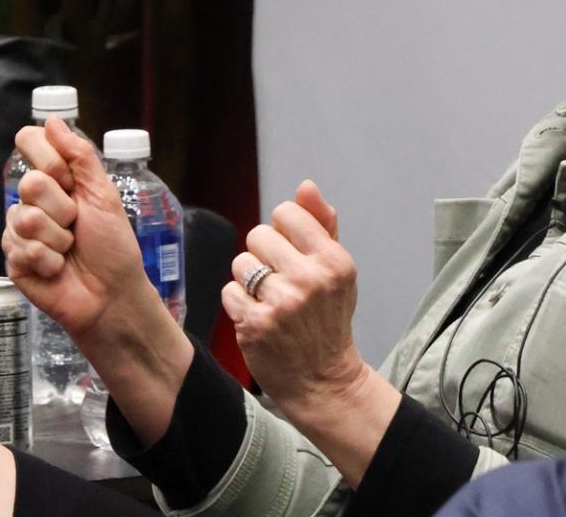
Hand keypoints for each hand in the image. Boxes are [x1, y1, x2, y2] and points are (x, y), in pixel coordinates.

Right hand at [2, 118, 154, 338]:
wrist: (111, 295)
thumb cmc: (113, 247)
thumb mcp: (103, 194)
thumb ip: (79, 156)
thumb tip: (51, 120)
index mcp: (55, 179)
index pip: (29, 141)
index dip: (49, 160)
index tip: (70, 182)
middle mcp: (33, 200)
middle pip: (29, 182)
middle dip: (62, 208)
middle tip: (76, 225)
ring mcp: (20, 230)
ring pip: (25, 218)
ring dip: (58, 238)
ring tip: (69, 250)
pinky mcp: (13, 259)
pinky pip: (22, 248)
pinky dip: (49, 261)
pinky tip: (57, 269)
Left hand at [222, 181, 368, 416]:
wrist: (323, 380)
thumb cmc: (328, 319)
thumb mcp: (337, 271)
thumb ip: (321, 225)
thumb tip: (306, 186)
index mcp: (333, 260)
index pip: (286, 212)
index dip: (282, 231)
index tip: (292, 254)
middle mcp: (309, 279)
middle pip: (257, 234)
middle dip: (263, 255)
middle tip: (280, 281)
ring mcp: (281, 303)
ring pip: (240, 263)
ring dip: (249, 280)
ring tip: (270, 300)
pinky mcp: (254, 325)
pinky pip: (229, 291)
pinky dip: (239, 304)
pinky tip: (258, 318)